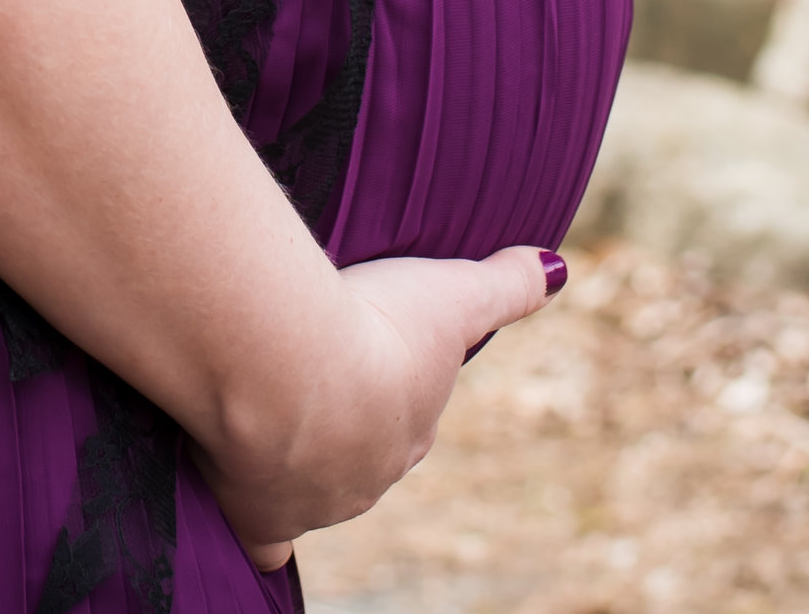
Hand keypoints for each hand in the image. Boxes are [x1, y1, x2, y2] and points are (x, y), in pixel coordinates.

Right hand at [192, 245, 566, 570]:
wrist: (290, 368)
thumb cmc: (373, 326)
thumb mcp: (453, 294)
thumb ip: (507, 285)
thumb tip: (558, 268)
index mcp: (412, 430)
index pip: (406, 417)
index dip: (384, 386)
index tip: (360, 354)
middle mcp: (371, 475)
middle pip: (357, 453)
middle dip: (337, 422)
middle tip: (305, 375)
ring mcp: (317, 502)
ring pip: (311, 488)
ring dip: (292, 456)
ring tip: (266, 413)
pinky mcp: (262, 514)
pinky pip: (264, 539)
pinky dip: (257, 526)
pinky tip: (250, 512)